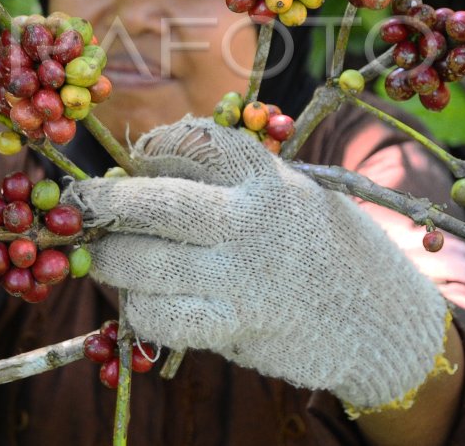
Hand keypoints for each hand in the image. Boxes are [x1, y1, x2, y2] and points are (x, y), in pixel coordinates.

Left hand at [65, 116, 450, 412]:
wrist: (385, 319)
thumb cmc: (325, 246)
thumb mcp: (290, 190)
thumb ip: (230, 182)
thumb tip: (143, 174)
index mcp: (263, 173)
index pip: (189, 142)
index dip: (152, 149)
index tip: (137, 161)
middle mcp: (250, 217)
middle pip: (156, 202)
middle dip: (105, 203)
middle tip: (79, 206)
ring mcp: (242, 273)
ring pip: (146, 264)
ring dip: (111, 262)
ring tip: (102, 260)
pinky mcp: (238, 323)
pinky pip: (164, 316)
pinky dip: (140, 311)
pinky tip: (141, 304)